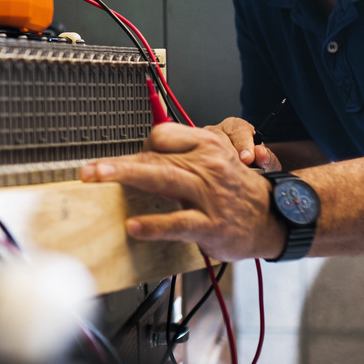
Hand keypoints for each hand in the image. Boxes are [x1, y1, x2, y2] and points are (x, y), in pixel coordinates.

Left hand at [79, 123, 285, 260]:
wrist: (275, 217)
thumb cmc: (237, 191)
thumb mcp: (213, 162)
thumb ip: (179, 158)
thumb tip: (138, 160)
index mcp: (205, 145)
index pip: (162, 135)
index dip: (139, 148)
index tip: (120, 162)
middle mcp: (206, 165)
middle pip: (154, 156)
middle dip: (118, 163)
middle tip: (87, 170)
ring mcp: (208, 194)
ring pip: (161, 179)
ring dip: (125, 176)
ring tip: (96, 178)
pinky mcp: (210, 224)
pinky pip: (177, 222)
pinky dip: (154, 225)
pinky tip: (134, 227)